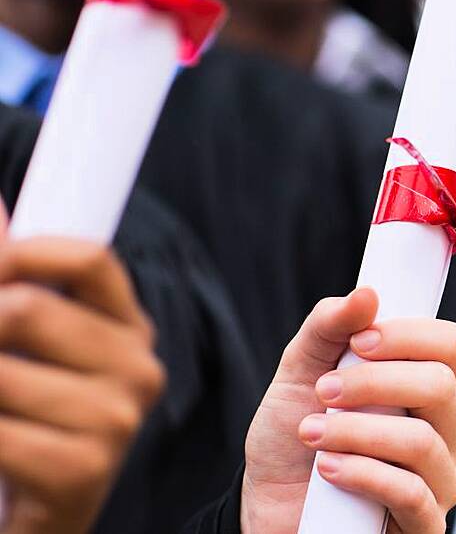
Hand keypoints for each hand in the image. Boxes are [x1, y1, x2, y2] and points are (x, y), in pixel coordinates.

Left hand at [0, 239, 163, 533]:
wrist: (28, 524)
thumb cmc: (22, 429)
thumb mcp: (20, 352)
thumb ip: (10, 282)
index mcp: (127, 330)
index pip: (90, 258)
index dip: (22, 253)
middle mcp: (138, 370)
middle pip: (28, 309)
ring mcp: (117, 420)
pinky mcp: (83, 471)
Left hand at [240, 288, 455, 533]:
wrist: (268, 506)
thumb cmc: (293, 440)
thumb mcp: (299, 373)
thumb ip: (329, 328)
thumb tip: (367, 293)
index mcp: (427, 388)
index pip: (452, 345)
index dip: (411, 335)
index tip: (360, 340)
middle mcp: (445, 431)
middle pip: (443, 387)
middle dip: (375, 382)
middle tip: (324, 391)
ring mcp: (440, 481)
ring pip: (422, 442)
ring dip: (356, 432)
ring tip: (311, 433)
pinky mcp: (424, 525)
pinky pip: (411, 493)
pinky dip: (362, 474)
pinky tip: (327, 469)